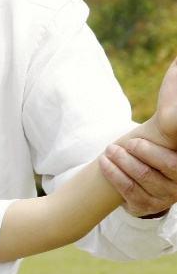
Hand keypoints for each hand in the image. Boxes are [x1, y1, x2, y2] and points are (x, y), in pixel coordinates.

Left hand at [100, 57, 176, 216]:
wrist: (139, 173)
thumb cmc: (156, 141)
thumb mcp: (163, 124)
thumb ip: (170, 101)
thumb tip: (174, 66)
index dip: (160, 150)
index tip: (152, 133)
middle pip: (168, 167)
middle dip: (144, 153)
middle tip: (126, 142)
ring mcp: (166, 196)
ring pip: (145, 180)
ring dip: (124, 163)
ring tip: (110, 150)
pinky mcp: (146, 206)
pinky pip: (129, 192)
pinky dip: (115, 176)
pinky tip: (104, 163)